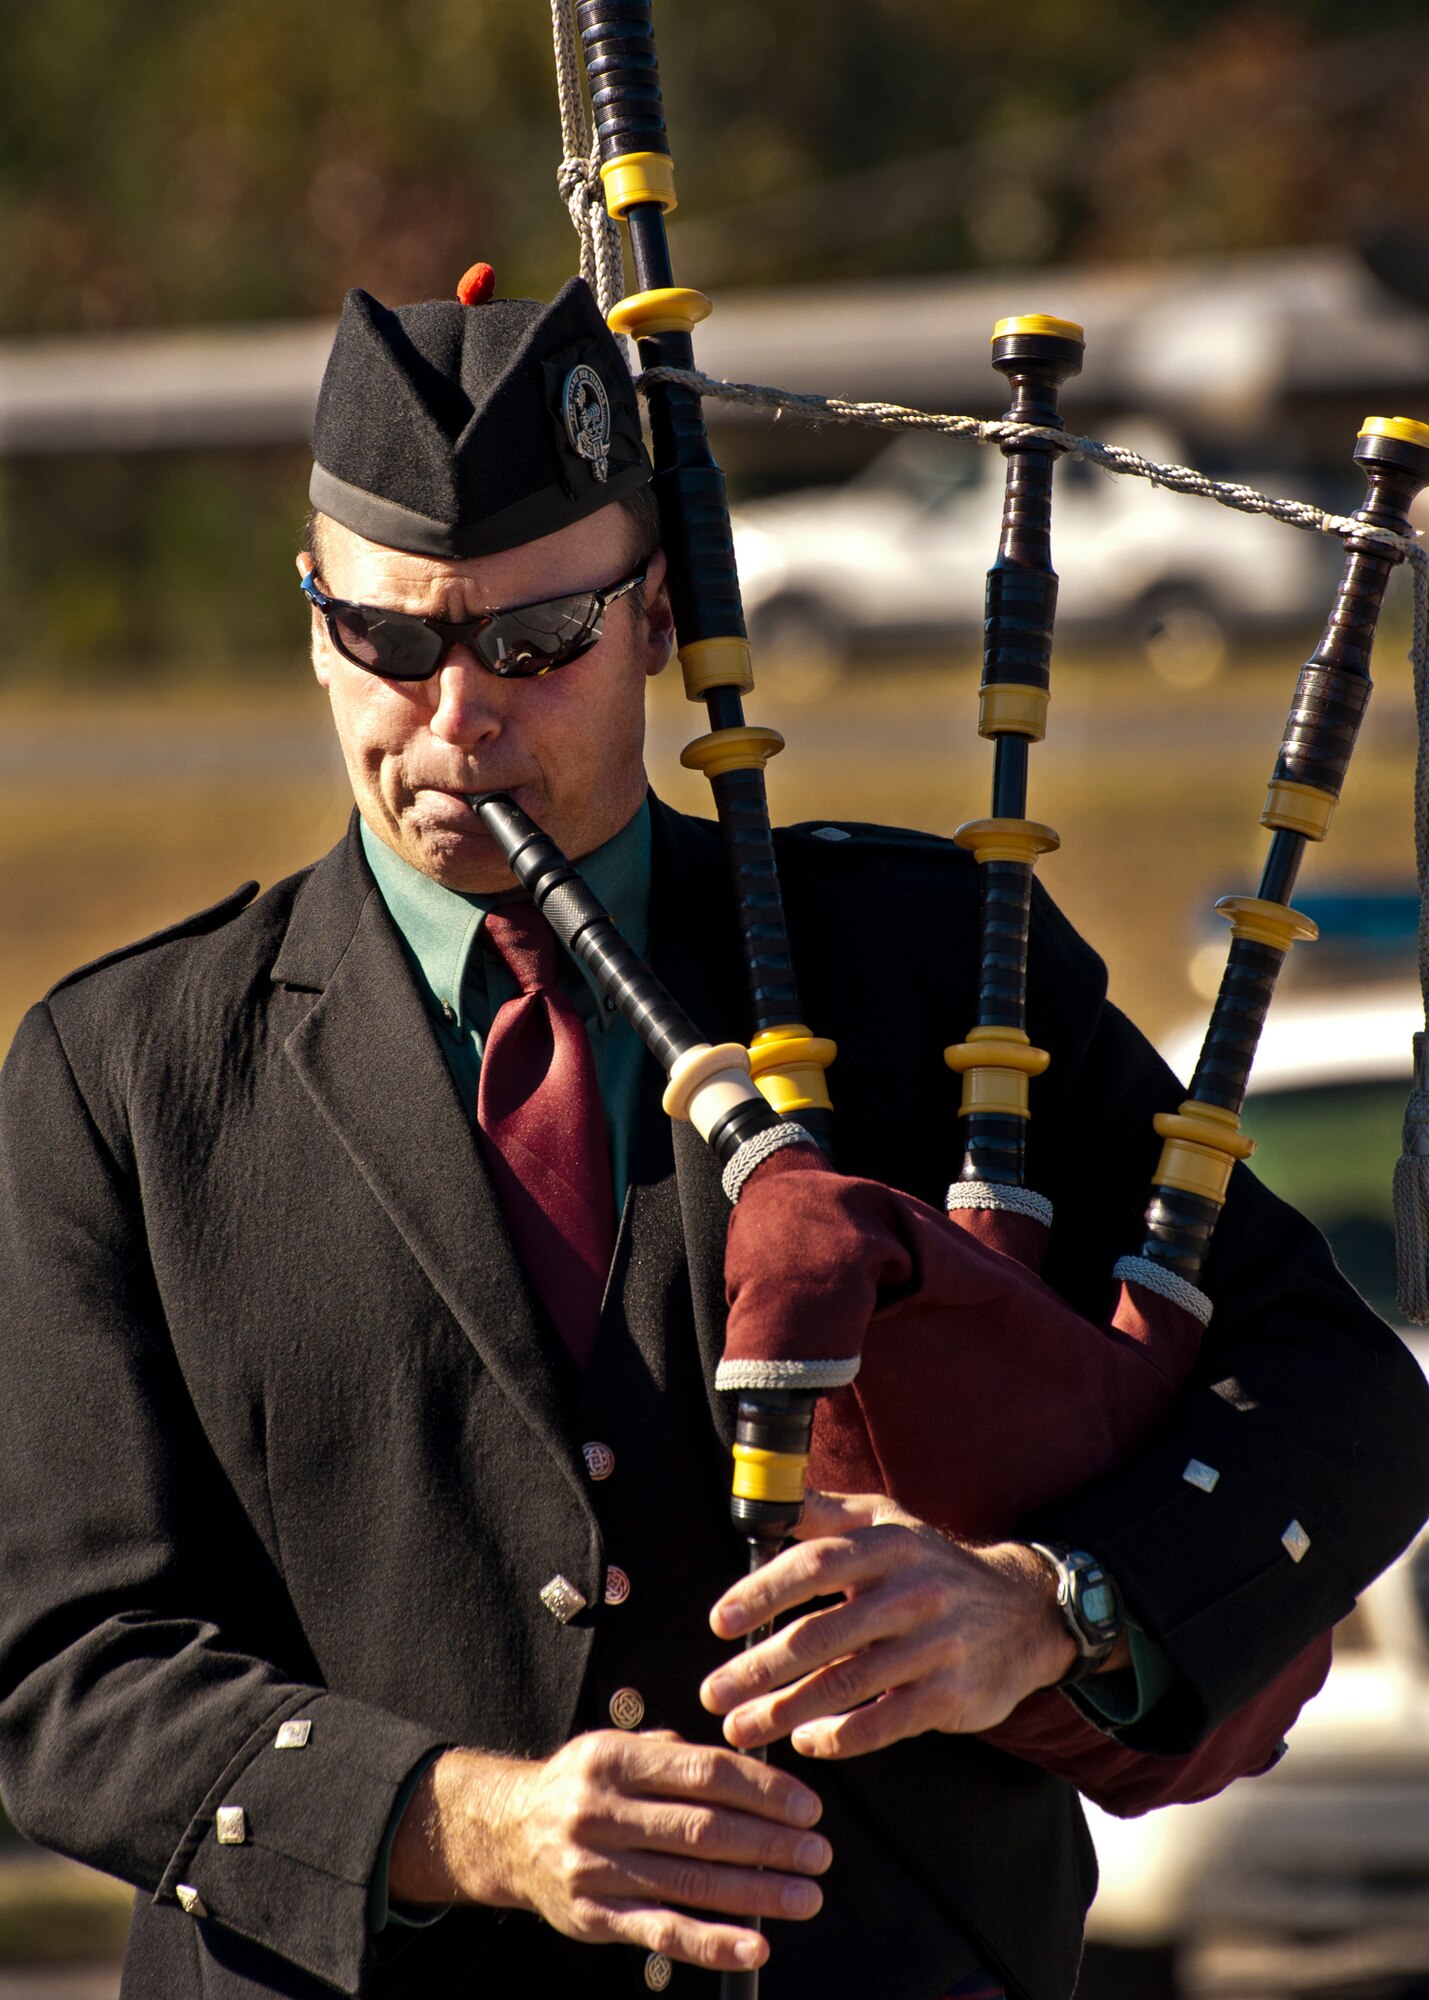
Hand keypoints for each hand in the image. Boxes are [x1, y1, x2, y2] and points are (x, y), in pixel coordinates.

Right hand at [388, 1730, 830, 1976]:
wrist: (505, 1832)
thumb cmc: (579, 1786)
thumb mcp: (617, 1748)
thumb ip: (676, 1755)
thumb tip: (750, 1768)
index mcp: (615, 1760)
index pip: (705, 1772)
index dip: (762, 1790)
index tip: (805, 1806)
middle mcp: (603, 1813)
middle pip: (703, 1830)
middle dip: (770, 1843)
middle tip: (817, 1852)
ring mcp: (597, 1869)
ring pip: (690, 1883)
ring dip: (756, 1893)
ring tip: (804, 1895)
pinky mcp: (594, 1918)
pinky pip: (662, 1932)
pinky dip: (712, 1942)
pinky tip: (753, 1943)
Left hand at [700, 1490, 1083, 1759]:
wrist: (1024, 1613)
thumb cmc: (933, 1566)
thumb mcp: (887, 1523)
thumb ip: (825, 1514)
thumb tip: (767, 1497)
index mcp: (888, 1546)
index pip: (815, 1565)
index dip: (763, 1592)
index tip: (719, 1622)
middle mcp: (912, 1593)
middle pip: (822, 1634)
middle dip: (760, 1667)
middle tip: (713, 1692)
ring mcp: (935, 1646)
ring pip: (847, 1683)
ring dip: (786, 1710)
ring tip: (741, 1726)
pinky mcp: (951, 1695)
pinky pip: (884, 1722)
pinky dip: (840, 1737)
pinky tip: (806, 1742)